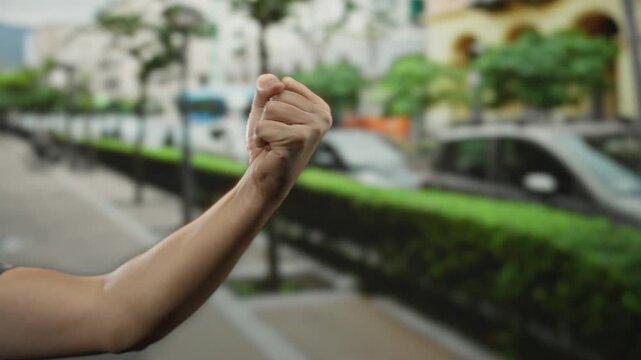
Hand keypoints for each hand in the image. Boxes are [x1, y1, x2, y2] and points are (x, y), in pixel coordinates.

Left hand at [246, 74, 331, 196]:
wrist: (266, 177)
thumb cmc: (268, 143)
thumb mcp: (264, 108)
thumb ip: (266, 87)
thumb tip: (278, 82)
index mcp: (320, 107)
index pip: (284, 84)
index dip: (271, 103)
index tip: (279, 123)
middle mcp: (323, 117)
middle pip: (279, 95)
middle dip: (267, 115)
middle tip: (275, 136)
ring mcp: (314, 128)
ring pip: (271, 108)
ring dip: (263, 127)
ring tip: (273, 142)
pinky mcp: (300, 140)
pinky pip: (263, 125)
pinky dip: (259, 138)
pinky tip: (270, 150)